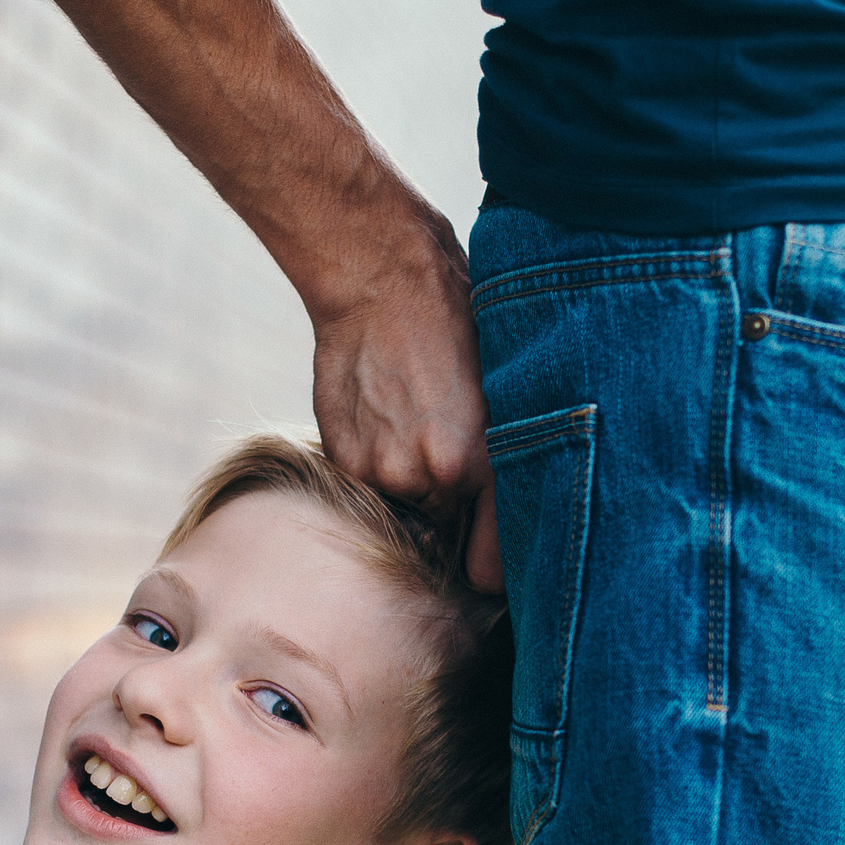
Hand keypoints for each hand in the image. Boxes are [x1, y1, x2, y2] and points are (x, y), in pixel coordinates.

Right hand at [306, 210, 502, 591]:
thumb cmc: (458, 322)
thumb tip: (498, 524)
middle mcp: (429, 479)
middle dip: (449, 508)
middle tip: (447, 451)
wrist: (381, 278)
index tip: (490, 565)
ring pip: (403, 503)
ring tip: (415, 420)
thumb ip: (499, 464)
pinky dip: (374, 457)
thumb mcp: (503, 393)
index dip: (492, 565)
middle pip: (444, 530)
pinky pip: (366, 480)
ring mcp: (378, 471)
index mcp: (482, 466)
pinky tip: (384, 410)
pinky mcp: (341, 457)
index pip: (491, 563)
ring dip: (408, 478)